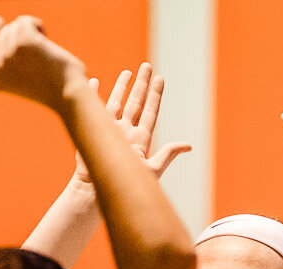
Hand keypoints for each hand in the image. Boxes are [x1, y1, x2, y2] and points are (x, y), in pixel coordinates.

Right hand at [0, 16, 85, 110]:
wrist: (67, 95)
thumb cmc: (51, 91)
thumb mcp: (20, 80)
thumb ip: (8, 63)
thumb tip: (2, 38)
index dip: (14, 51)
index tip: (29, 64)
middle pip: (4, 35)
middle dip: (23, 42)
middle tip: (40, 59)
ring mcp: (9, 50)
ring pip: (15, 27)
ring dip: (32, 36)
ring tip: (44, 52)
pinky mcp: (23, 39)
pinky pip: (25, 21)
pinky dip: (38, 27)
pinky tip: (47, 41)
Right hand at [70, 64, 192, 186]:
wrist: (98, 189)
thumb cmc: (126, 184)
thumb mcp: (152, 169)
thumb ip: (168, 155)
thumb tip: (189, 146)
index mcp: (141, 138)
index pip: (150, 111)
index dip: (156, 95)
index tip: (160, 79)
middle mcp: (126, 130)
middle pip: (136, 102)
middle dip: (142, 84)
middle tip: (147, 66)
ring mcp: (110, 129)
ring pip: (117, 101)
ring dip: (122, 87)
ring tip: (128, 72)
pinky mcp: (94, 130)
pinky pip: (93, 106)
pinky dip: (94, 93)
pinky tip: (95, 82)